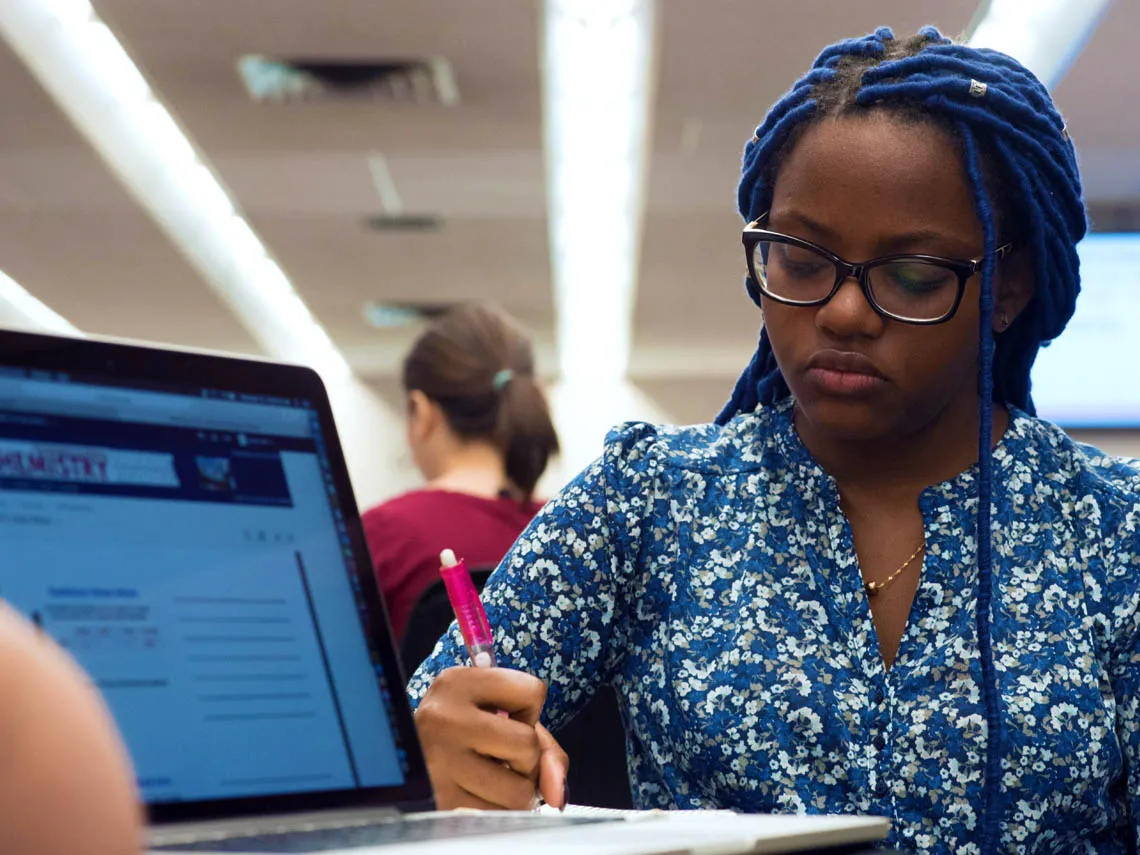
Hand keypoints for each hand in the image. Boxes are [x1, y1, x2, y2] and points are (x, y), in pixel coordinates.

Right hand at [414, 666, 568, 810]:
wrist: (400, 761)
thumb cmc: (460, 736)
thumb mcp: (496, 717)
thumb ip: (543, 744)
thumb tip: (558, 792)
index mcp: (456, 683)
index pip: (533, 691)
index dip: (528, 711)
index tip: (504, 715)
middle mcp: (443, 718)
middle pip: (527, 745)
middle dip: (525, 757)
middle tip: (497, 754)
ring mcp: (438, 762)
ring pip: (518, 790)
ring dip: (513, 791)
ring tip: (486, 776)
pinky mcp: (438, 802)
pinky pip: (497, 816)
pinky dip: (496, 811)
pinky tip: (475, 795)